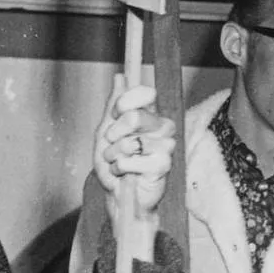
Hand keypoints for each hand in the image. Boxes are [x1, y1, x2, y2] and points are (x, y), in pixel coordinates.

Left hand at [95, 77, 176, 236]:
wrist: (120, 195)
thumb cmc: (115, 163)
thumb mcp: (107, 131)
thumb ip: (114, 105)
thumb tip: (119, 77)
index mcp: (151, 115)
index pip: (144, 94)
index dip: (123, 104)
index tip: (114, 116)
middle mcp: (163, 127)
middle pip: (133, 117)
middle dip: (112, 136)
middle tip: (112, 148)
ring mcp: (166, 146)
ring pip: (128, 143)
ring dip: (112, 157)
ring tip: (118, 164)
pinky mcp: (164, 165)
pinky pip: (128, 162)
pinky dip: (118, 170)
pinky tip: (125, 174)